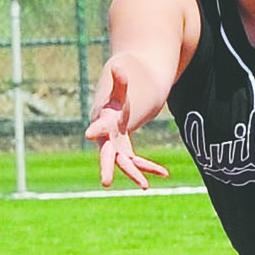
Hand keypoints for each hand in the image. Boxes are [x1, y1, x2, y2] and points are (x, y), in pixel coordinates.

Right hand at [86, 58, 169, 190]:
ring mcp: (117, 149)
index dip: (95, 130)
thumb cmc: (115, 101)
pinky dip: (150, 168)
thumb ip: (120, 81)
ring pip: (125, 165)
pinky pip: (138, 163)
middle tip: (105, 183)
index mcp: (104, 123)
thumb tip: (118, 68)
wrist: (115, 112)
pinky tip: (165, 174)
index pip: (98, 127)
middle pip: (107, 156)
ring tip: (144, 187)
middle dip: (107, 169)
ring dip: (135, 175)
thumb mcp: (119, 91)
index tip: (89, 135)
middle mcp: (107, 140)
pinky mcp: (126, 154)